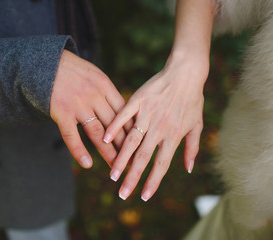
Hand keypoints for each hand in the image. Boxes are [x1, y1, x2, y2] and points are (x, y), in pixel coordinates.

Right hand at [50, 50, 131, 167]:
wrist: (46, 62)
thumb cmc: (71, 69)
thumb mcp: (94, 75)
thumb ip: (106, 92)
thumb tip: (122, 110)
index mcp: (105, 86)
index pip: (124, 112)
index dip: (133, 130)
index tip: (141, 144)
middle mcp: (94, 96)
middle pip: (115, 126)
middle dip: (126, 146)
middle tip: (133, 162)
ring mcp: (78, 105)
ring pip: (98, 133)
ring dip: (108, 152)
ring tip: (116, 168)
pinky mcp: (62, 112)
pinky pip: (71, 135)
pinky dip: (79, 151)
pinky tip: (87, 164)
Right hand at [103, 54, 206, 200]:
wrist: (185, 72)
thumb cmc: (192, 99)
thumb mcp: (197, 124)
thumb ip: (192, 148)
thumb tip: (188, 169)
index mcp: (173, 135)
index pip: (162, 164)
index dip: (153, 182)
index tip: (144, 197)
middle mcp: (160, 128)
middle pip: (144, 158)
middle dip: (133, 177)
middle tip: (122, 193)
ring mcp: (147, 114)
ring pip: (132, 140)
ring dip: (122, 159)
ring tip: (113, 174)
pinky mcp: (138, 100)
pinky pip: (124, 116)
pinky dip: (115, 127)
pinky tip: (106, 139)